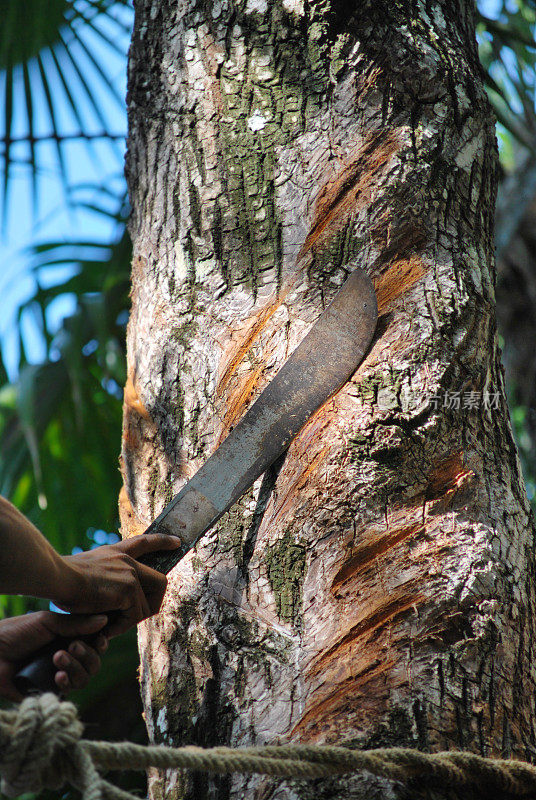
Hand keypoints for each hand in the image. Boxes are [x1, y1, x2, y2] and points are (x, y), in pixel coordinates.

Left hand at [0, 611, 107, 701]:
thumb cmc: (16, 633)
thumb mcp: (47, 623)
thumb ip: (76, 624)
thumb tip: (105, 619)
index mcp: (68, 639)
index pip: (95, 644)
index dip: (101, 643)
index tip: (99, 639)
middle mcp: (66, 658)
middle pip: (94, 663)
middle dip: (87, 655)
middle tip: (71, 646)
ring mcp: (57, 675)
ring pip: (83, 679)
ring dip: (76, 668)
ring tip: (57, 658)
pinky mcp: (47, 691)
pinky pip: (67, 693)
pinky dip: (67, 683)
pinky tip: (57, 676)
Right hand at [55, 534, 181, 635]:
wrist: (58, 577)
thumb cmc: (63, 580)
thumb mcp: (88, 571)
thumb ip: (106, 580)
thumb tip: (116, 602)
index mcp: (116, 553)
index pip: (144, 542)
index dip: (163, 542)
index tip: (177, 542)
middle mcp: (127, 561)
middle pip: (160, 581)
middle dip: (155, 602)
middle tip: (139, 616)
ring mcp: (130, 574)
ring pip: (147, 605)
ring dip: (131, 620)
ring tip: (111, 625)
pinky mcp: (128, 589)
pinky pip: (135, 616)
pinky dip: (122, 626)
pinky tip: (107, 628)